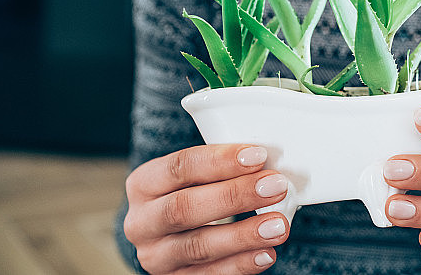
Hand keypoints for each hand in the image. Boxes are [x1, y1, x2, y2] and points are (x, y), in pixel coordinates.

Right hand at [124, 144, 290, 273]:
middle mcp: (142, 222)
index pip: (180, 167)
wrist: (171, 236)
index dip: (220, 161)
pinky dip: (240, 265)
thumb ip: (222, 169)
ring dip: (243, 235)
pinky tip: (266, 254)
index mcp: (144, 184)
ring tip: (278, 226)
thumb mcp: (194, 176)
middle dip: (235, 195)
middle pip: (185, 207)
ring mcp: (157, 256)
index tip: (258, 156)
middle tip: (274, 187)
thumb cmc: (191, 194)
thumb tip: (267, 165)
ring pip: (198, 246)